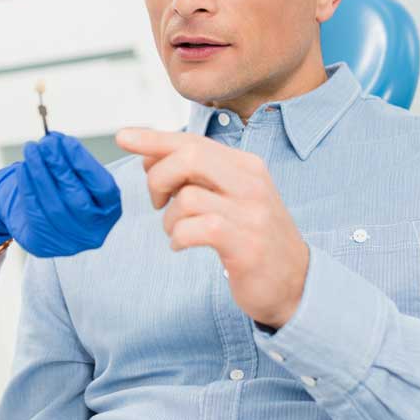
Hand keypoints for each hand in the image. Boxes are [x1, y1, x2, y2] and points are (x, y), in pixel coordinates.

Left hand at [0, 132, 121, 257]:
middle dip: (59, 166)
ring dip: (40, 172)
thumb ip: (73, 160)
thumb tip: (56, 140)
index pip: (102, 187)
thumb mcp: (80, 178)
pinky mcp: (44, 245)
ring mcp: (69, 242)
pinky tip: (24, 168)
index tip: (67, 141)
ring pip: (53, 204)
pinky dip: (28, 187)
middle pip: (76, 197)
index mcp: (110, 211)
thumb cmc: (67, 194)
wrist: (44, 223)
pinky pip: (35, 213)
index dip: (84, 164)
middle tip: (46, 143)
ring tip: (31, 149)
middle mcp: (93, 231)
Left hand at [116, 127, 308, 328]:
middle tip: (157, 202)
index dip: (153, 138)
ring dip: (169, 218)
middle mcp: (251, 182)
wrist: (296, 283)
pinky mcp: (245, 244)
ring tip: (177, 231)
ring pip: (187, 197)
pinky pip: (194, 229)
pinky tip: (183, 245)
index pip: (193, 140)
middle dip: (158, 178)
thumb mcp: (229, 196)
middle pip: (188, 157)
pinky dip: (178, 238)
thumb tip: (149, 155)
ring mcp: (250, 213)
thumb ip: (195, 174)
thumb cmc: (251, 237)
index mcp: (246, 165)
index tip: (123, 137)